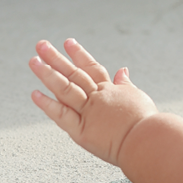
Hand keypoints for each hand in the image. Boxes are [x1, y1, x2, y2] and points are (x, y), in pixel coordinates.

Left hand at [29, 38, 157, 164]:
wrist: (149, 140)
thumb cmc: (148, 123)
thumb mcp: (139, 97)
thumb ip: (126, 85)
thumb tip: (122, 70)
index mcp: (111, 91)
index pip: (92, 68)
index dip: (79, 55)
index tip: (68, 42)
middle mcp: (97, 98)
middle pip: (74, 74)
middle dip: (56, 58)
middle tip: (41, 44)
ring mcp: (88, 113)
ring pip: (65, 89)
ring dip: (48, 74)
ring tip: (33, 60)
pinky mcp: (82, 132)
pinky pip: (62, 116)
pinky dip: (48, 105)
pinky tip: (34, 93)